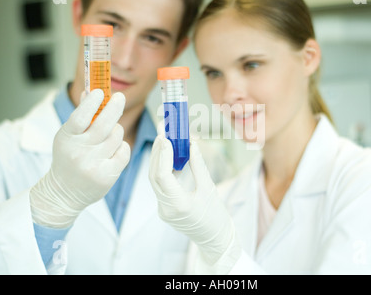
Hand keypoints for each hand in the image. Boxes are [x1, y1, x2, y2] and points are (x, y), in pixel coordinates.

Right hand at [30, 89, 130, 228]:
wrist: (64, 193)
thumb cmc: (68, 159)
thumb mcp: (68, 137)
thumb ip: (80, 115)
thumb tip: (89, 91)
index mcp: (66, 138)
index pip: (79, 117)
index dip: (90, 103)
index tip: (99, 92)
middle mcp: (79, 152)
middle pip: (103, 125)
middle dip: (114, 108)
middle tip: (120, 98)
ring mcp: (93, 165)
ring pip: (116, 137)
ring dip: (116, 131)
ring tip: (109, 137)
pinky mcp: (106, 175)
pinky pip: (124, 151)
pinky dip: (122, 147)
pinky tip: (114, 151)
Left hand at [149, 135, 240, 273]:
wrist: (215, 239)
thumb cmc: (216, 216)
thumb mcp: (209, 188)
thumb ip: (198, 165)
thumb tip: (191, 143)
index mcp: (178, 205)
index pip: (163, 176)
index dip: (163, 155)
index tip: (167, 138)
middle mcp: (166, 208)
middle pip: (154, 175)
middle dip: (158, 152)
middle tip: (163, 132)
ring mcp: (163, 209)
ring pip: (154, 180)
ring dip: (159, 159)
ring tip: (165, 139)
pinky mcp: (164, 208)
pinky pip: (160, 185)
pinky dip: (163, 169)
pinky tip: (170, 156)